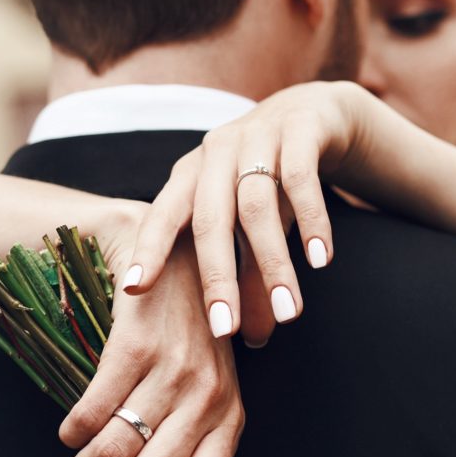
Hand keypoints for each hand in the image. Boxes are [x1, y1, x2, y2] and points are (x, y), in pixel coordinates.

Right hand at [59, 211, 243, 456]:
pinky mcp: (136, 346)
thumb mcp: (208, 397)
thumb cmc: (190, 345)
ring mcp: (173, 371)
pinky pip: (91, 412)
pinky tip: (74, 429)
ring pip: (115, 451)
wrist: (177, 266)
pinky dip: (73, 432)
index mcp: (231, 421)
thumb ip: (191, 448)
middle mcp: (208, 400)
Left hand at [122, 81, 363, 345]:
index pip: (162, 215)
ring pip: (258, 205)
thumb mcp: (253, 225)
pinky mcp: (302, 128)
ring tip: (290, 313)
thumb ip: (249, 275)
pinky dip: (311, 222)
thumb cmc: (272, 181)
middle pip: (210, 219)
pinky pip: (302, 179)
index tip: (134, 291)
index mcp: (192, 174)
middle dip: (217, 278)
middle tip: (224, 331)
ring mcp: (258, 134)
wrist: (317, 115)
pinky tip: (321, 261)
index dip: (147, 250)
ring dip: (274, 264)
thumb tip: (250, 340)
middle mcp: (218, 151)